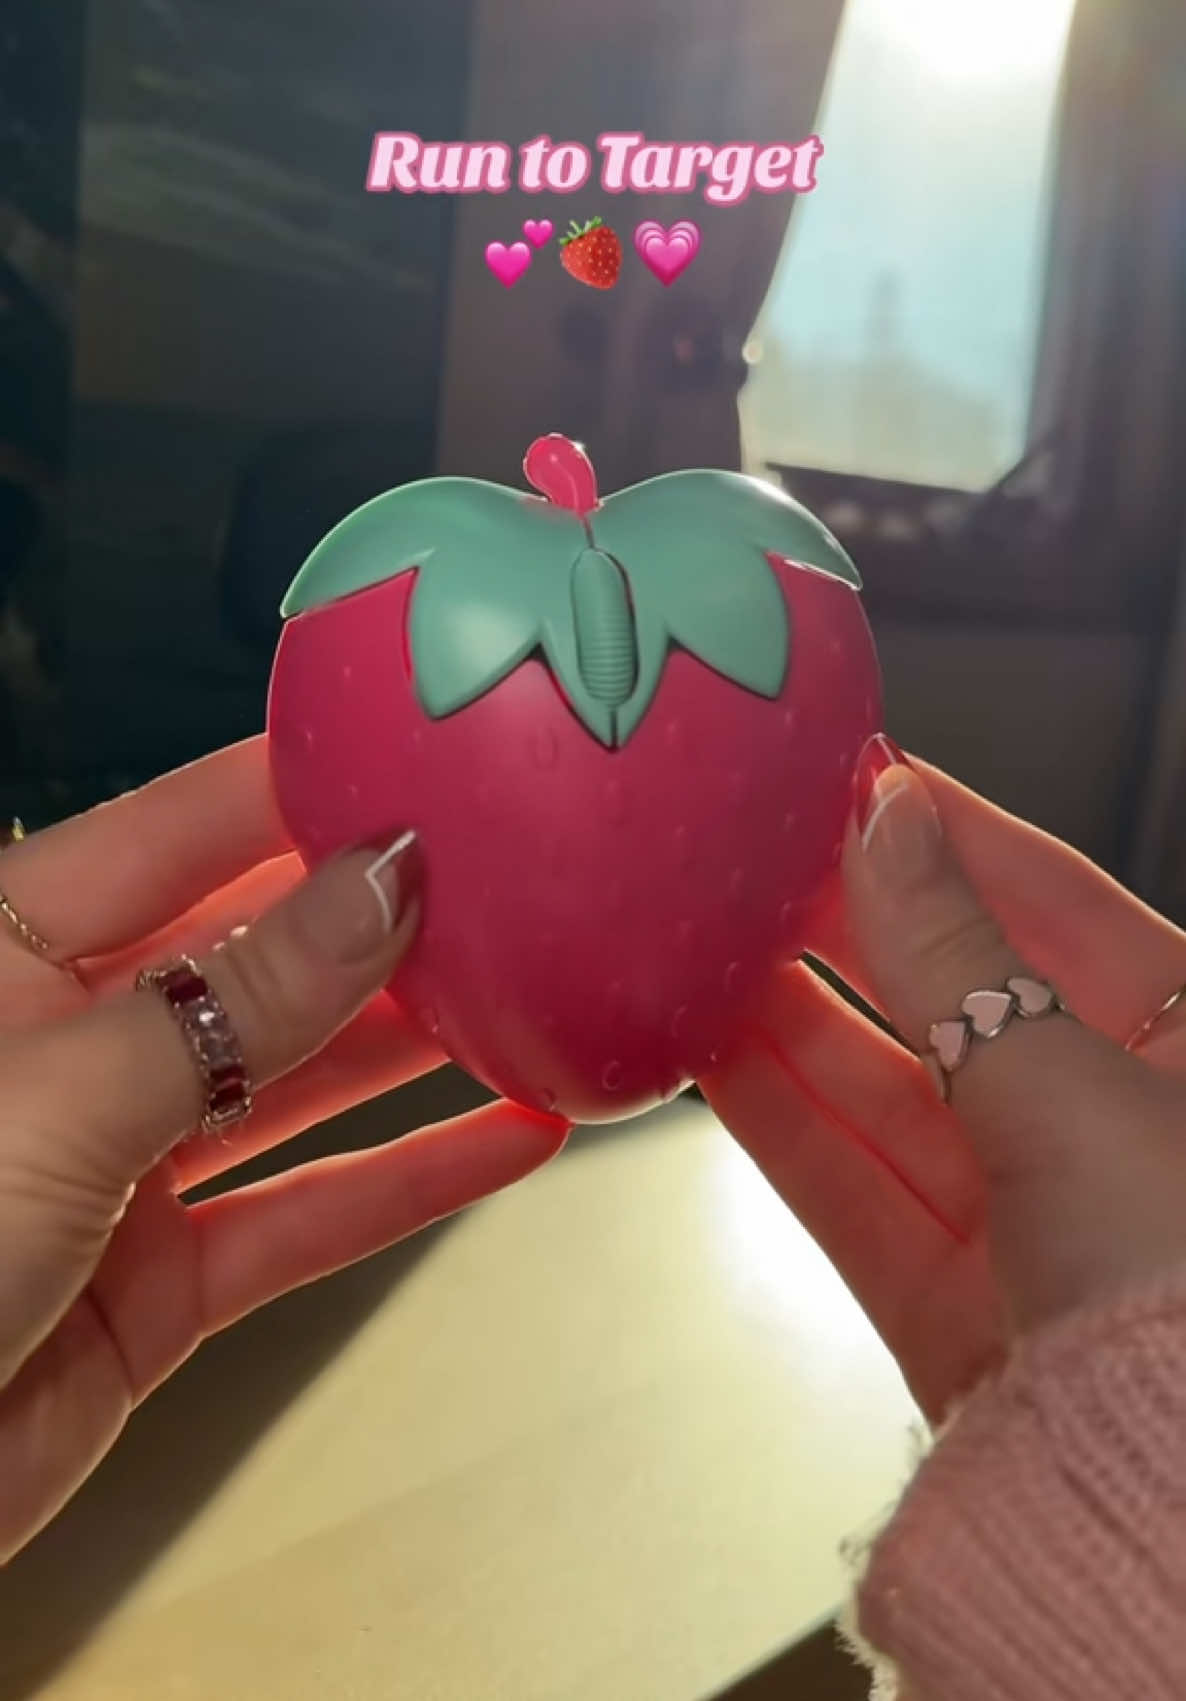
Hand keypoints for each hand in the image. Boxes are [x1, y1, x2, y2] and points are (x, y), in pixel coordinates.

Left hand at [0, 738, 566, 1559]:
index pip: (176, 833)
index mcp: (10, 954)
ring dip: (413, 1047)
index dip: (301, 793)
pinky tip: (510, 1140)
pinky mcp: (163, 1286)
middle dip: (378, 922)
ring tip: (534, 993)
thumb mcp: (66, 1101)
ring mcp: (122, 1168)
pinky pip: (306, 1215)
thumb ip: (235, 1000)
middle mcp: (72, 1045)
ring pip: (294, 1083)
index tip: (424, 764)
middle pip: (251, 959)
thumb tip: (380, 881)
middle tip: (512, 880)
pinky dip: (409, 1182)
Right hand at [703, 741, 1185, 1421]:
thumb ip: (955, 952)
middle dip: (852, 925)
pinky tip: (706, 1049)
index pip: (1051, 902)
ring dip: (790, 1017)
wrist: (1155, 1511)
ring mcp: (1025, 1218)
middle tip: (751, 853)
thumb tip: (887, 811)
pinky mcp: (947, 1302)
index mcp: (1185, 1045)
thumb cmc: (1178, 1278)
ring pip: (885, 1092)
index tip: (854, 772)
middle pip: (955, 995)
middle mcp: (1109, 1123)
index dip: (948, 834)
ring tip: (701, 939)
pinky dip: (777, 1120)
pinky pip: (849, 1187)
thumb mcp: (1068, 1084)